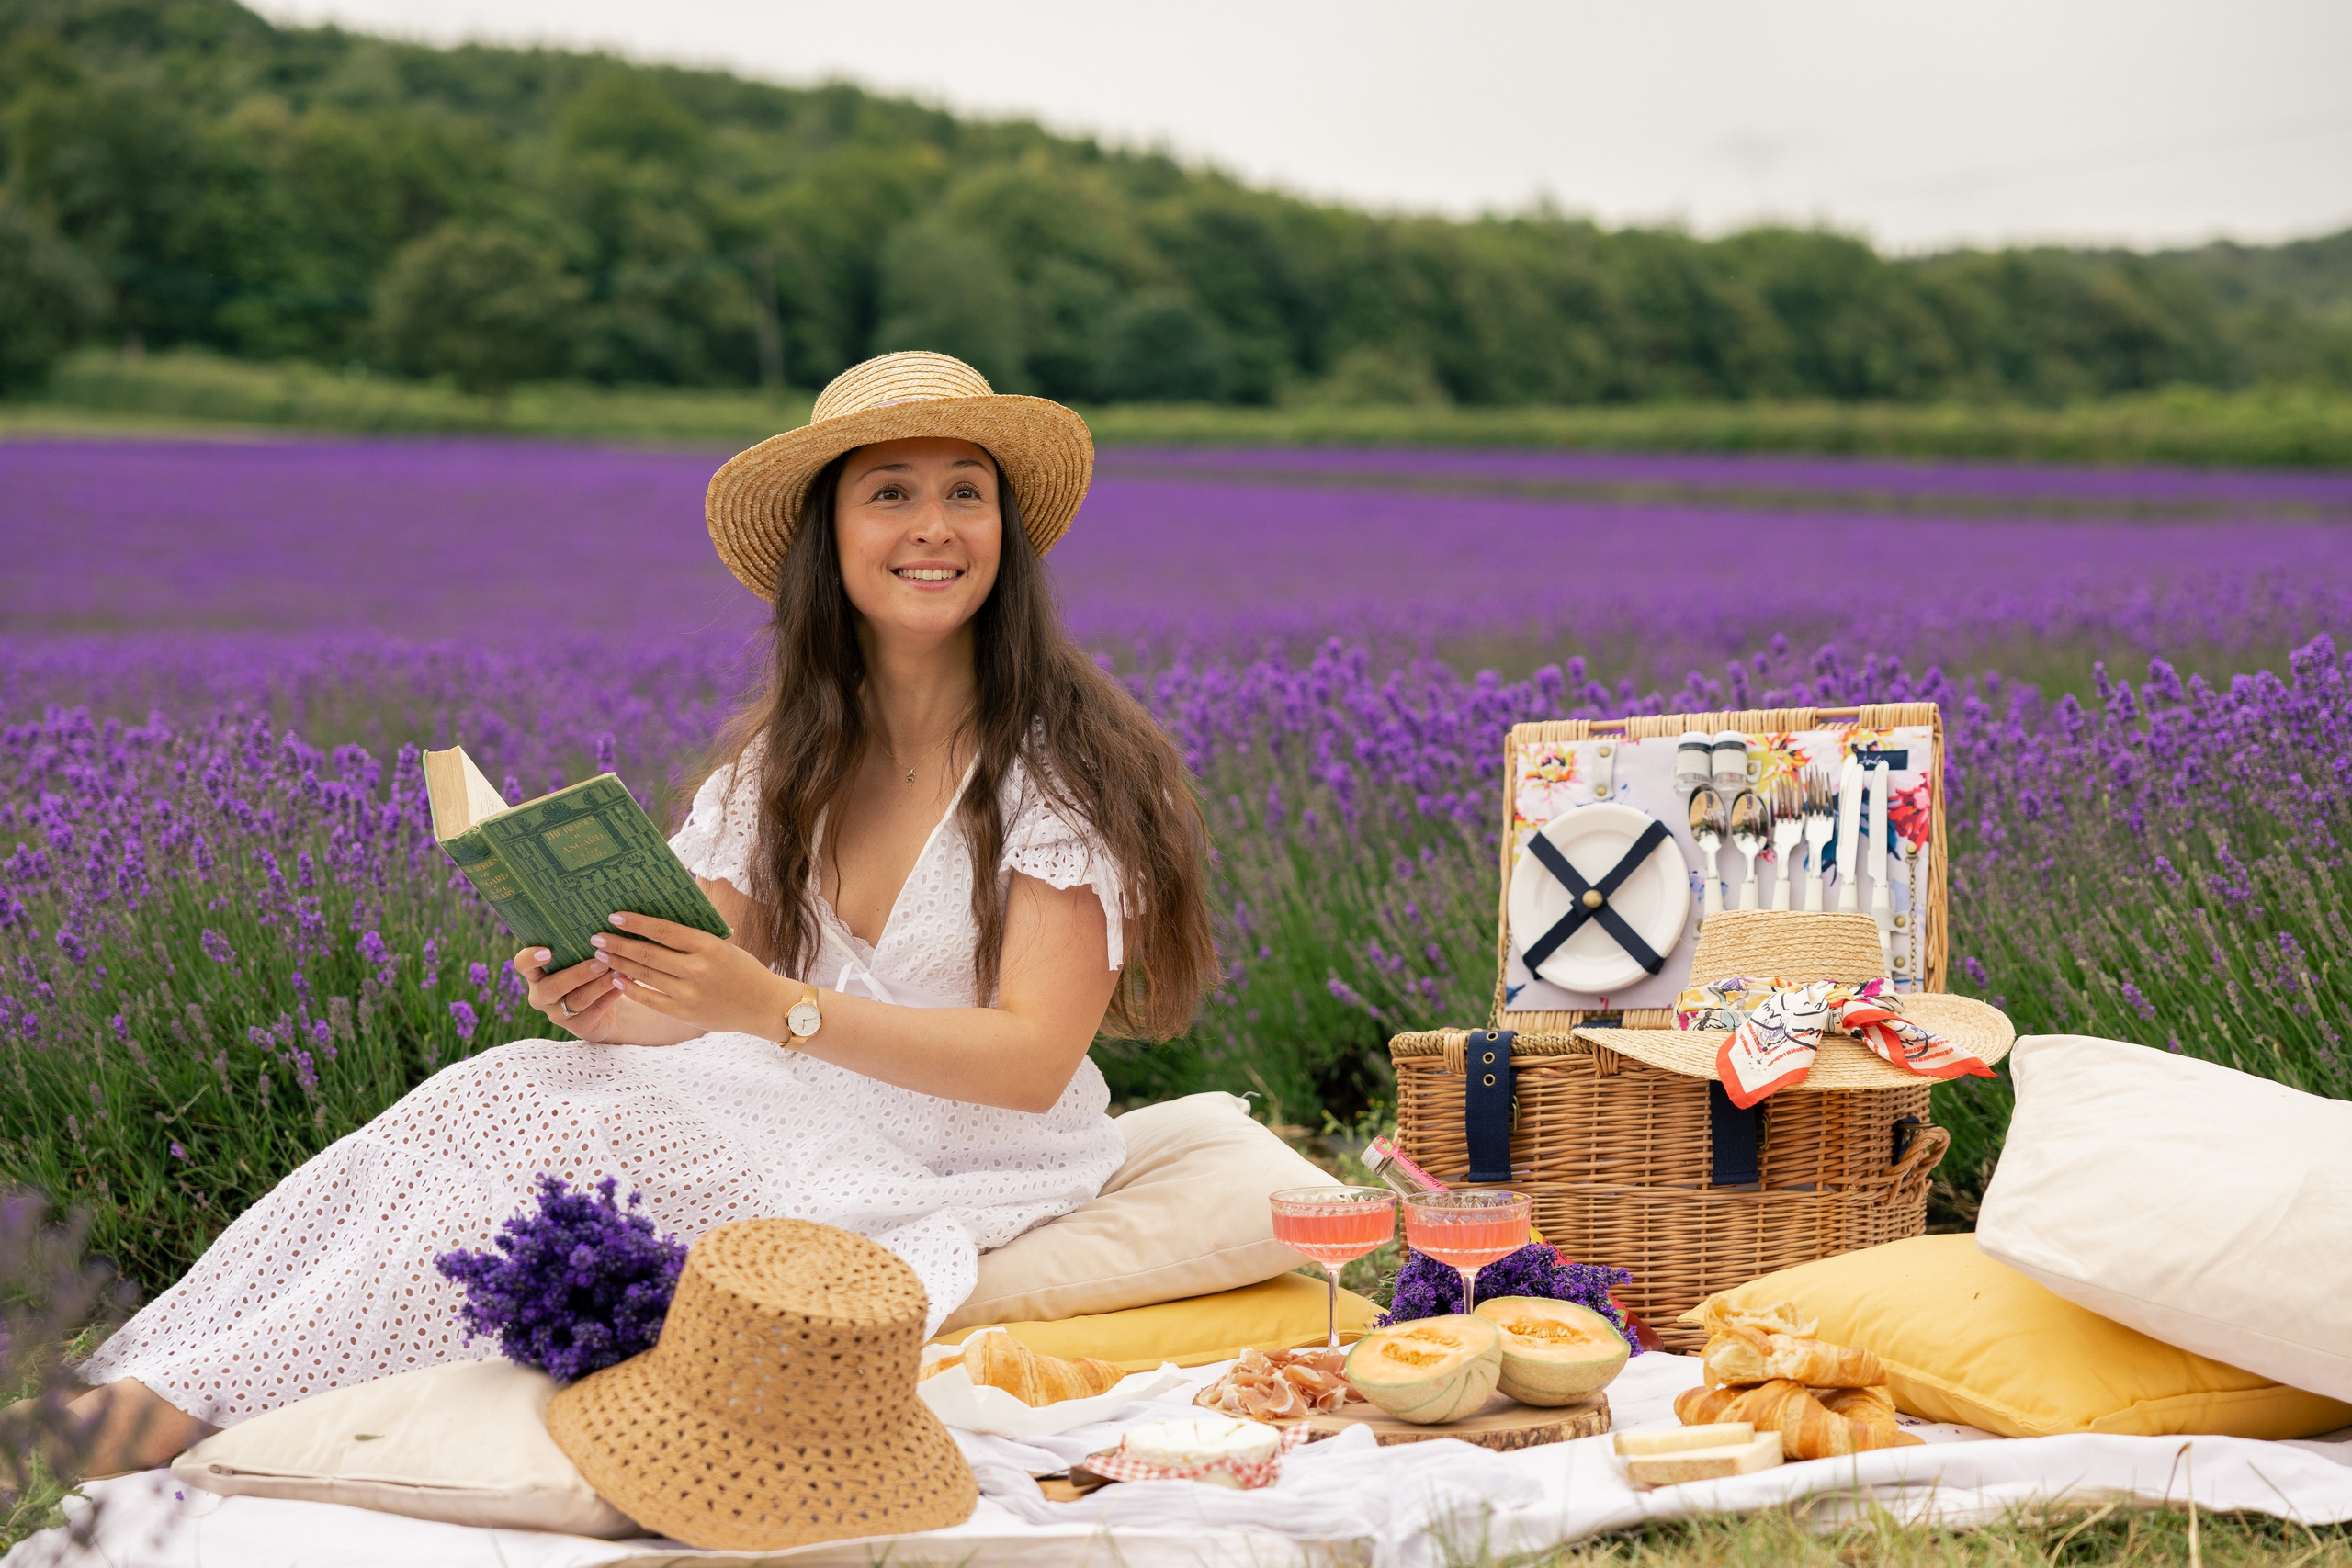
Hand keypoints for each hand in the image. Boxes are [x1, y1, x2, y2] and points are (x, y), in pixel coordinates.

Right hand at [514, 946, 625, 1040]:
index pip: (523, 964)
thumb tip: (597, 925)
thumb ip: (577, 945)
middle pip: (553, 986)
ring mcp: (557, 1014)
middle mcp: (541, 995)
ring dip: (600, 983)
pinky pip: (595, 1009)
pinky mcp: (578, 1026)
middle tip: (601, 960)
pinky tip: (624, 982)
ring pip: (578, 999)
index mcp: (535, 973)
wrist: (601, 1008)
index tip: (547, 951)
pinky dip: (611, 994)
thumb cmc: (585, 973)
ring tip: (619, 970)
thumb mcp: (577, 960)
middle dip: (579, 973)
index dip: (531, 958)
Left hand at [590, 912, 791, 1038]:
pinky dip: (632, 990)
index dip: (636, 923)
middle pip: (648, 953)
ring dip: (620, 964)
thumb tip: (655, 926)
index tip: (614, 916)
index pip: (663, 930)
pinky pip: (651, 1000)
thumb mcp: (723, 946)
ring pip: (645, 975)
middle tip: (597, 937)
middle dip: (618, 944)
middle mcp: (697, 969)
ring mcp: (690, 993)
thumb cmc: (744, 970)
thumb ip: (693, 939)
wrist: (765, 1006)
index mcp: (708, 946)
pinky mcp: (686, 1014)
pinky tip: (617, 980)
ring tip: (602, 955)